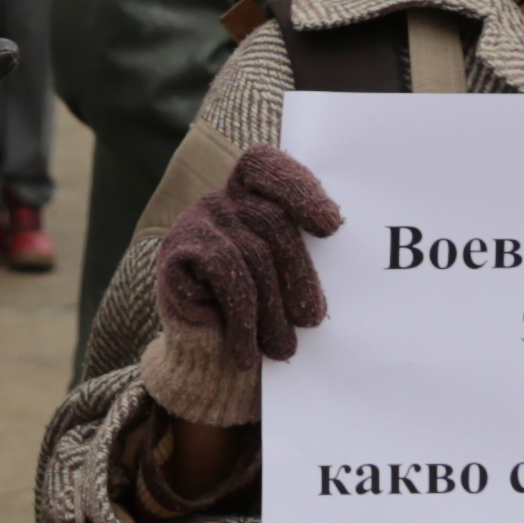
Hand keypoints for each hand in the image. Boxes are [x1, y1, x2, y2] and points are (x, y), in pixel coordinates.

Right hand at [143, 145, 339, 426]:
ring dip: (272, 309)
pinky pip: (225, 275)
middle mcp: (223, 200)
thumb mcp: (287, 280)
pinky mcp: (177, 251)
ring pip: (251, 255)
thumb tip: (346, 259)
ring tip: (284, 348)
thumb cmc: (259, 315)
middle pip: (271, 221)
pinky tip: (248, 352)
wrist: (204, 355)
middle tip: (311, 320)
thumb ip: (305, 255)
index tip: (330, 226)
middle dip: (298, 275)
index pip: (269, 168)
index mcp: (253, 195)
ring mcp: (197, 221)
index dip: (299, 187)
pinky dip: (243, 317)